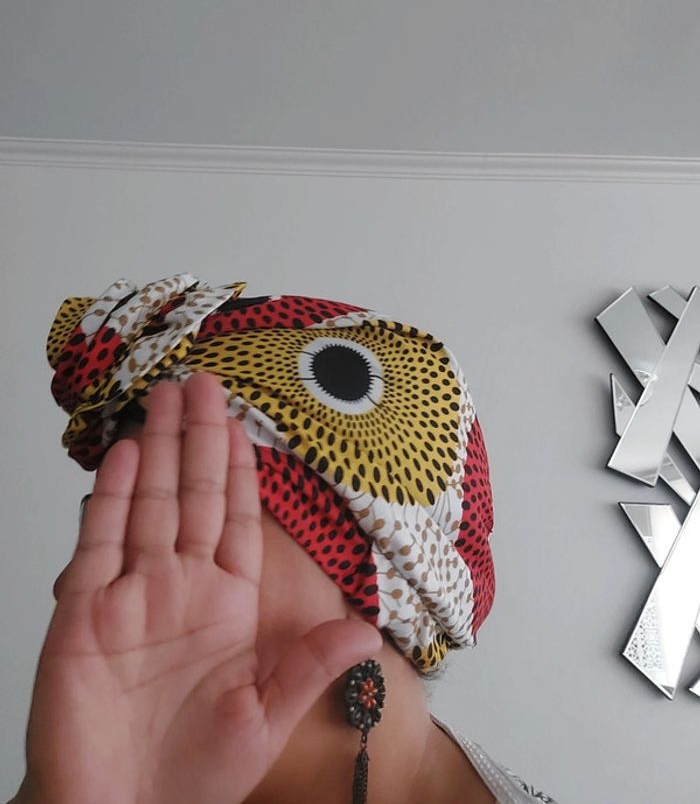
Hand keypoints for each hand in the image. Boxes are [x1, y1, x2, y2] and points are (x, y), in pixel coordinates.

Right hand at [18, 371, 381, 803]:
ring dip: (159, 449)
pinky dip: (115, 497)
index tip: (243, 422)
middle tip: (202, 383)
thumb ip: (310, 665)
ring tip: (166, 397)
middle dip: (198, 438)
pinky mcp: (86, 609)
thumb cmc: (193, 774)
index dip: (240, 468)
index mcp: (227, 603)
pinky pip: (103, 541)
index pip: (237, 518)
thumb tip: (367, 629)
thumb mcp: (265, 717)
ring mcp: (132, 592)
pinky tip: (130, 455)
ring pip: (150, 503)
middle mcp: (181, 586)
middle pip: (193, 495)